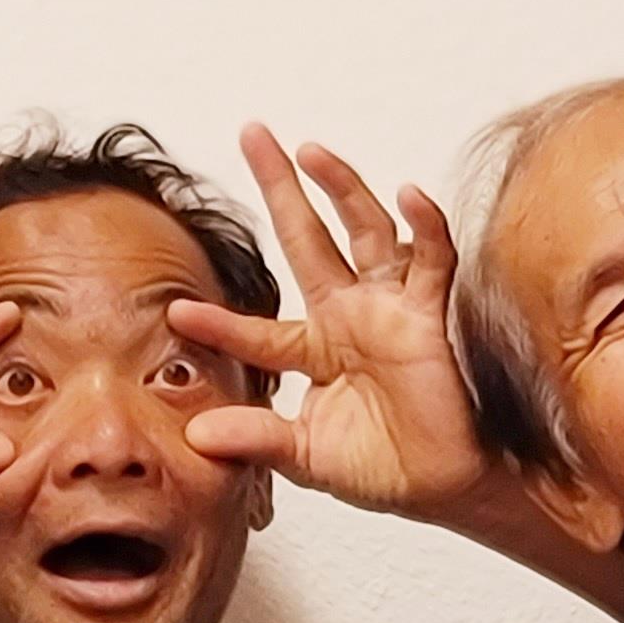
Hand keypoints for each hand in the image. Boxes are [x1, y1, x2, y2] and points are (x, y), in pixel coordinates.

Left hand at [172, 124, 494, 519]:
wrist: (446, 487)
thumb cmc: (384, 467)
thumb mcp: (307, 458)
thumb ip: (257, 440)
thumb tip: (197, 436)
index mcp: (313, 349)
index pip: (257, 328)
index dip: (219, 322)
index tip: (177, 312)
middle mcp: (349, 315)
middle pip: (308, 238)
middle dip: (281, 187)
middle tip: (252, 136)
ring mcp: (389, 309)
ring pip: (365, 232)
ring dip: (342, 188)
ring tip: (310, 152)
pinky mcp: (430, 315)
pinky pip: (430, 260)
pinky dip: (424, 227)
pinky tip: (408, 194)